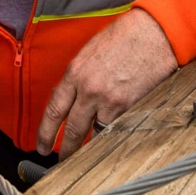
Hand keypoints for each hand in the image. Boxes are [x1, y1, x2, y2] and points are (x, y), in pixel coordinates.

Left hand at [36, 8, 177, 159]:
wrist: (153, 33)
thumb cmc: (124, 37)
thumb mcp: (90, 52)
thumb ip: (79, 77)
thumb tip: (71, 97)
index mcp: (75, 73)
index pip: (54, 111)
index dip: (45, 133)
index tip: (42, 145)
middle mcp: (88, 89)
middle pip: (72, 129)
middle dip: (65, 150)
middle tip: (60, 161)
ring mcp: (109, 100)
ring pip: (95, 133)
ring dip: (90, 147)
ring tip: (85, 157)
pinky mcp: (129, 106)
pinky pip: (115, 128)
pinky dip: (111, 135)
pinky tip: (109, 142)